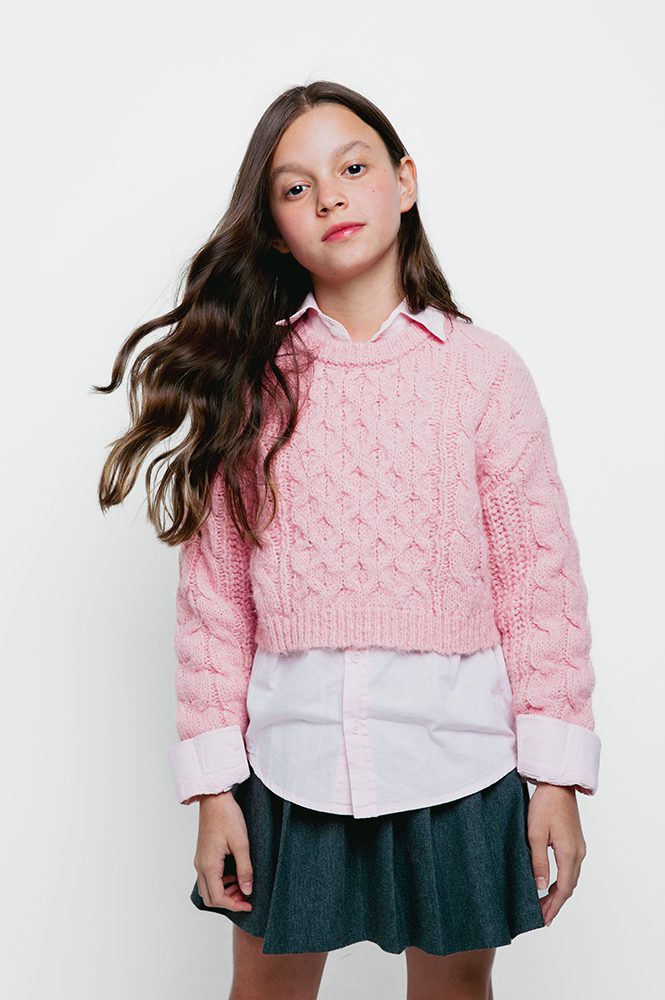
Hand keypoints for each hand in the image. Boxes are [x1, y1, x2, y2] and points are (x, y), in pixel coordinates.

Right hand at [193, 792, 253, 911]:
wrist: (215, 799)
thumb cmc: (227, 817)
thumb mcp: (241, 843)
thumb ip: (245, 869)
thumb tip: (247, 890)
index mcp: (209, 865)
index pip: (217, 898)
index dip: (234, 905)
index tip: (249, 904)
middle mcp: (200, 866)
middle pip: (210, 897)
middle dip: (228, 901)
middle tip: (246, 897)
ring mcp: (200, 860)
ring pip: (208, 888)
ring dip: (224, 892)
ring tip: (242, 885)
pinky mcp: (203, 855)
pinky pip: (209, 877)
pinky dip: (221, 882)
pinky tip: (235, 874)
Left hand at [527, 782, 586, 926]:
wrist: (557, 784)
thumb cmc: (545, 805)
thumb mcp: (535, 834)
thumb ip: (538, 862)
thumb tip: (540, 888)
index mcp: (569, 853)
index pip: (563, 889)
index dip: (553, 906)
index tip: (543, 920)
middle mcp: (578, 853)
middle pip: (569, 887)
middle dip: (555, 903)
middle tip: (541, 917)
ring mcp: (579, 847)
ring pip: (570, 878)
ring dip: (558, 892)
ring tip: (543, 904)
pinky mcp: (575, 841)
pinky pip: (570, 868)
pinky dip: (561, 881)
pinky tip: (550, 883)